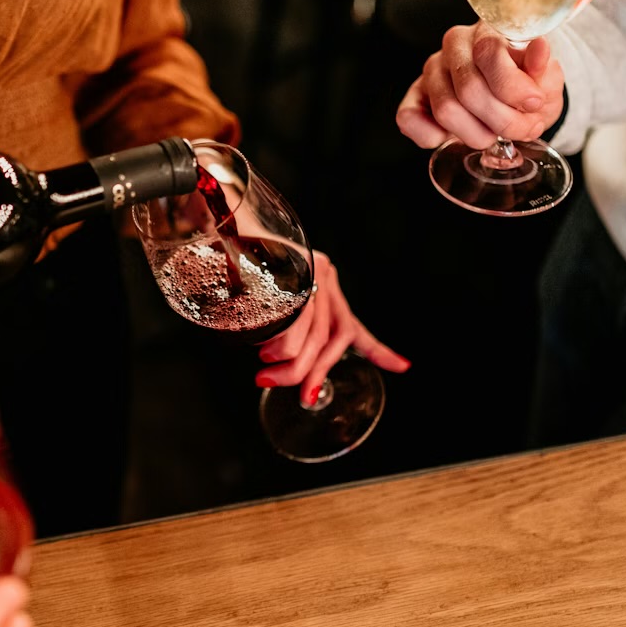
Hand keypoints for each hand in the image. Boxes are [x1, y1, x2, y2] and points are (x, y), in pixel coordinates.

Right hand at [255, 251, 409, 403]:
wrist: (222, 230)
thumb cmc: (243, 273)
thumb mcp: (271, 305)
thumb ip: (286, 332)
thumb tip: (290, 372)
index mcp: (325, 286)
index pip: (354, 326)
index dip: (378, 350)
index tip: (403, 366)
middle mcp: (323, 276)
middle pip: (331, 337)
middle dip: (315, 373)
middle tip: (302, 396)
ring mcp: (309, 270)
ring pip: (313, 331)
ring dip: (290, 362)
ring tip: (266, 373)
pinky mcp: (292, 268)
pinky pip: (295, 316)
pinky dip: (280, 341)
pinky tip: (265, 349)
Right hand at [395, 23, 564, 149]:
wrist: (513, 98)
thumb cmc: (527, 85)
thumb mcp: (545, 78)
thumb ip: (542, 68)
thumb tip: (540, 49)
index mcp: (486, 31)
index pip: (489, 54)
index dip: (513, 87)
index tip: (534, 103)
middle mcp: (454, 46)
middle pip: (469, 89)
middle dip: (502, 120)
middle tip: (522, 128)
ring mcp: (431, 70)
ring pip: (445, 110)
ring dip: (477, 134)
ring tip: (494, 134)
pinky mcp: (414, 96)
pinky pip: (408, 118)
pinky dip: (432, 136)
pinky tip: (455, 137)